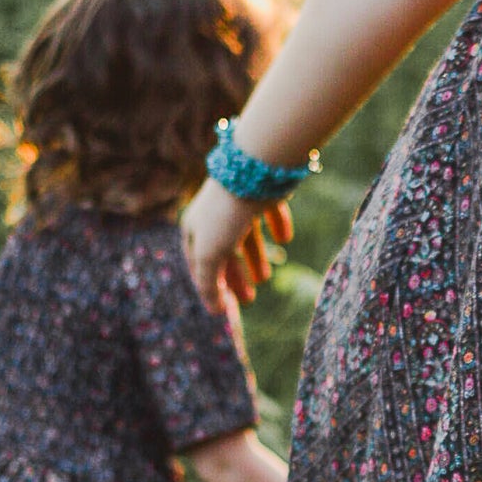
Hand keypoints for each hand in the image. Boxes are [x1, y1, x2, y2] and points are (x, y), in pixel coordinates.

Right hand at [181, 177, 292, 311]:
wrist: (253, 171)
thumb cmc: (225, 215)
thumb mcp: (210, 255)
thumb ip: (209, 284)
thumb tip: (216, 311)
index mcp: (195, 226)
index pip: (198, 262)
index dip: (209, 285)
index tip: (224, 305)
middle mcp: (215, 213)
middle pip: (224, 251)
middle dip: (235, 276)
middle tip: (249, 299)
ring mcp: (239, 200)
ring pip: (247, 234)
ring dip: (255, 258)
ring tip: (266, 278)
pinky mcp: (263, 191)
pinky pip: (270, 212)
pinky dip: (277, 226)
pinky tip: (285, 239)